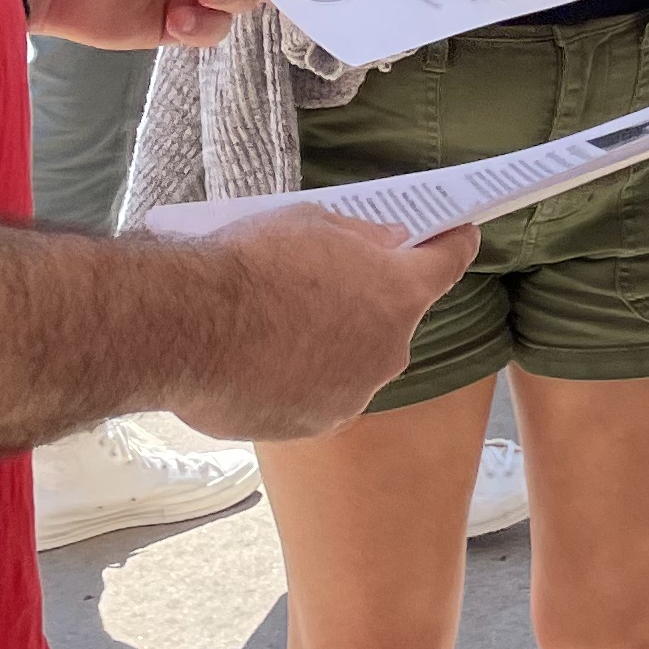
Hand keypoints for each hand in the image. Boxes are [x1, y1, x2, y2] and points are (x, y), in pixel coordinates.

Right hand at [162, 205, 478, 443]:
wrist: (190, 327)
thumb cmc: (249, 266)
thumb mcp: (311, 224)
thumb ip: (361, 239)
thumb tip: (388, 244)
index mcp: (398, 292)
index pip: (448, 262)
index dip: (452, 244)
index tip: (459, 236)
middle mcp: (390, 349)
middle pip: (396, 318)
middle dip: (370, 300)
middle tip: (325, 283)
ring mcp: (355, 392)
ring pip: (356, 361)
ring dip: (333, 345)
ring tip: (279, 326)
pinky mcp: (316, 424)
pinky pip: (320, 394)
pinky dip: (301, 379)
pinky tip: (263, 361)